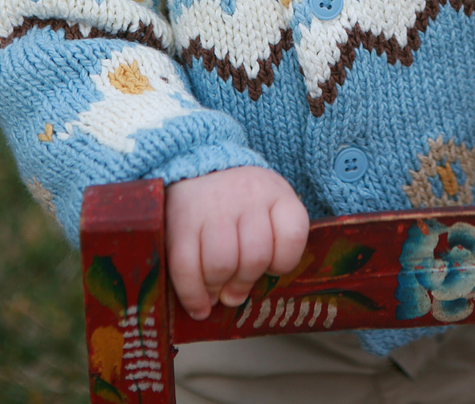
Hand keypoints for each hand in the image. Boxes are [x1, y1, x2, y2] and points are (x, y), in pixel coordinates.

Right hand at [165, 167, 309, 318]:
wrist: (197, 167)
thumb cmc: (239, 201)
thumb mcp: (267, 208)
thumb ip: (269, 246)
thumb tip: (241, 297)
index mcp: (276, 192)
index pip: (292, 235)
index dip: (282, 263)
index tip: (270, 269)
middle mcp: (247, 194)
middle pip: (255, 258)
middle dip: (244, 284)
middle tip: (234, 291)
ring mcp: (213, 205)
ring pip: (221, 265)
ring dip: (217, 288)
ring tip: (215, 291)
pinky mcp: (181, 218)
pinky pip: (186, 268)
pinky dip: (192, 295)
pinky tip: (198, 306)